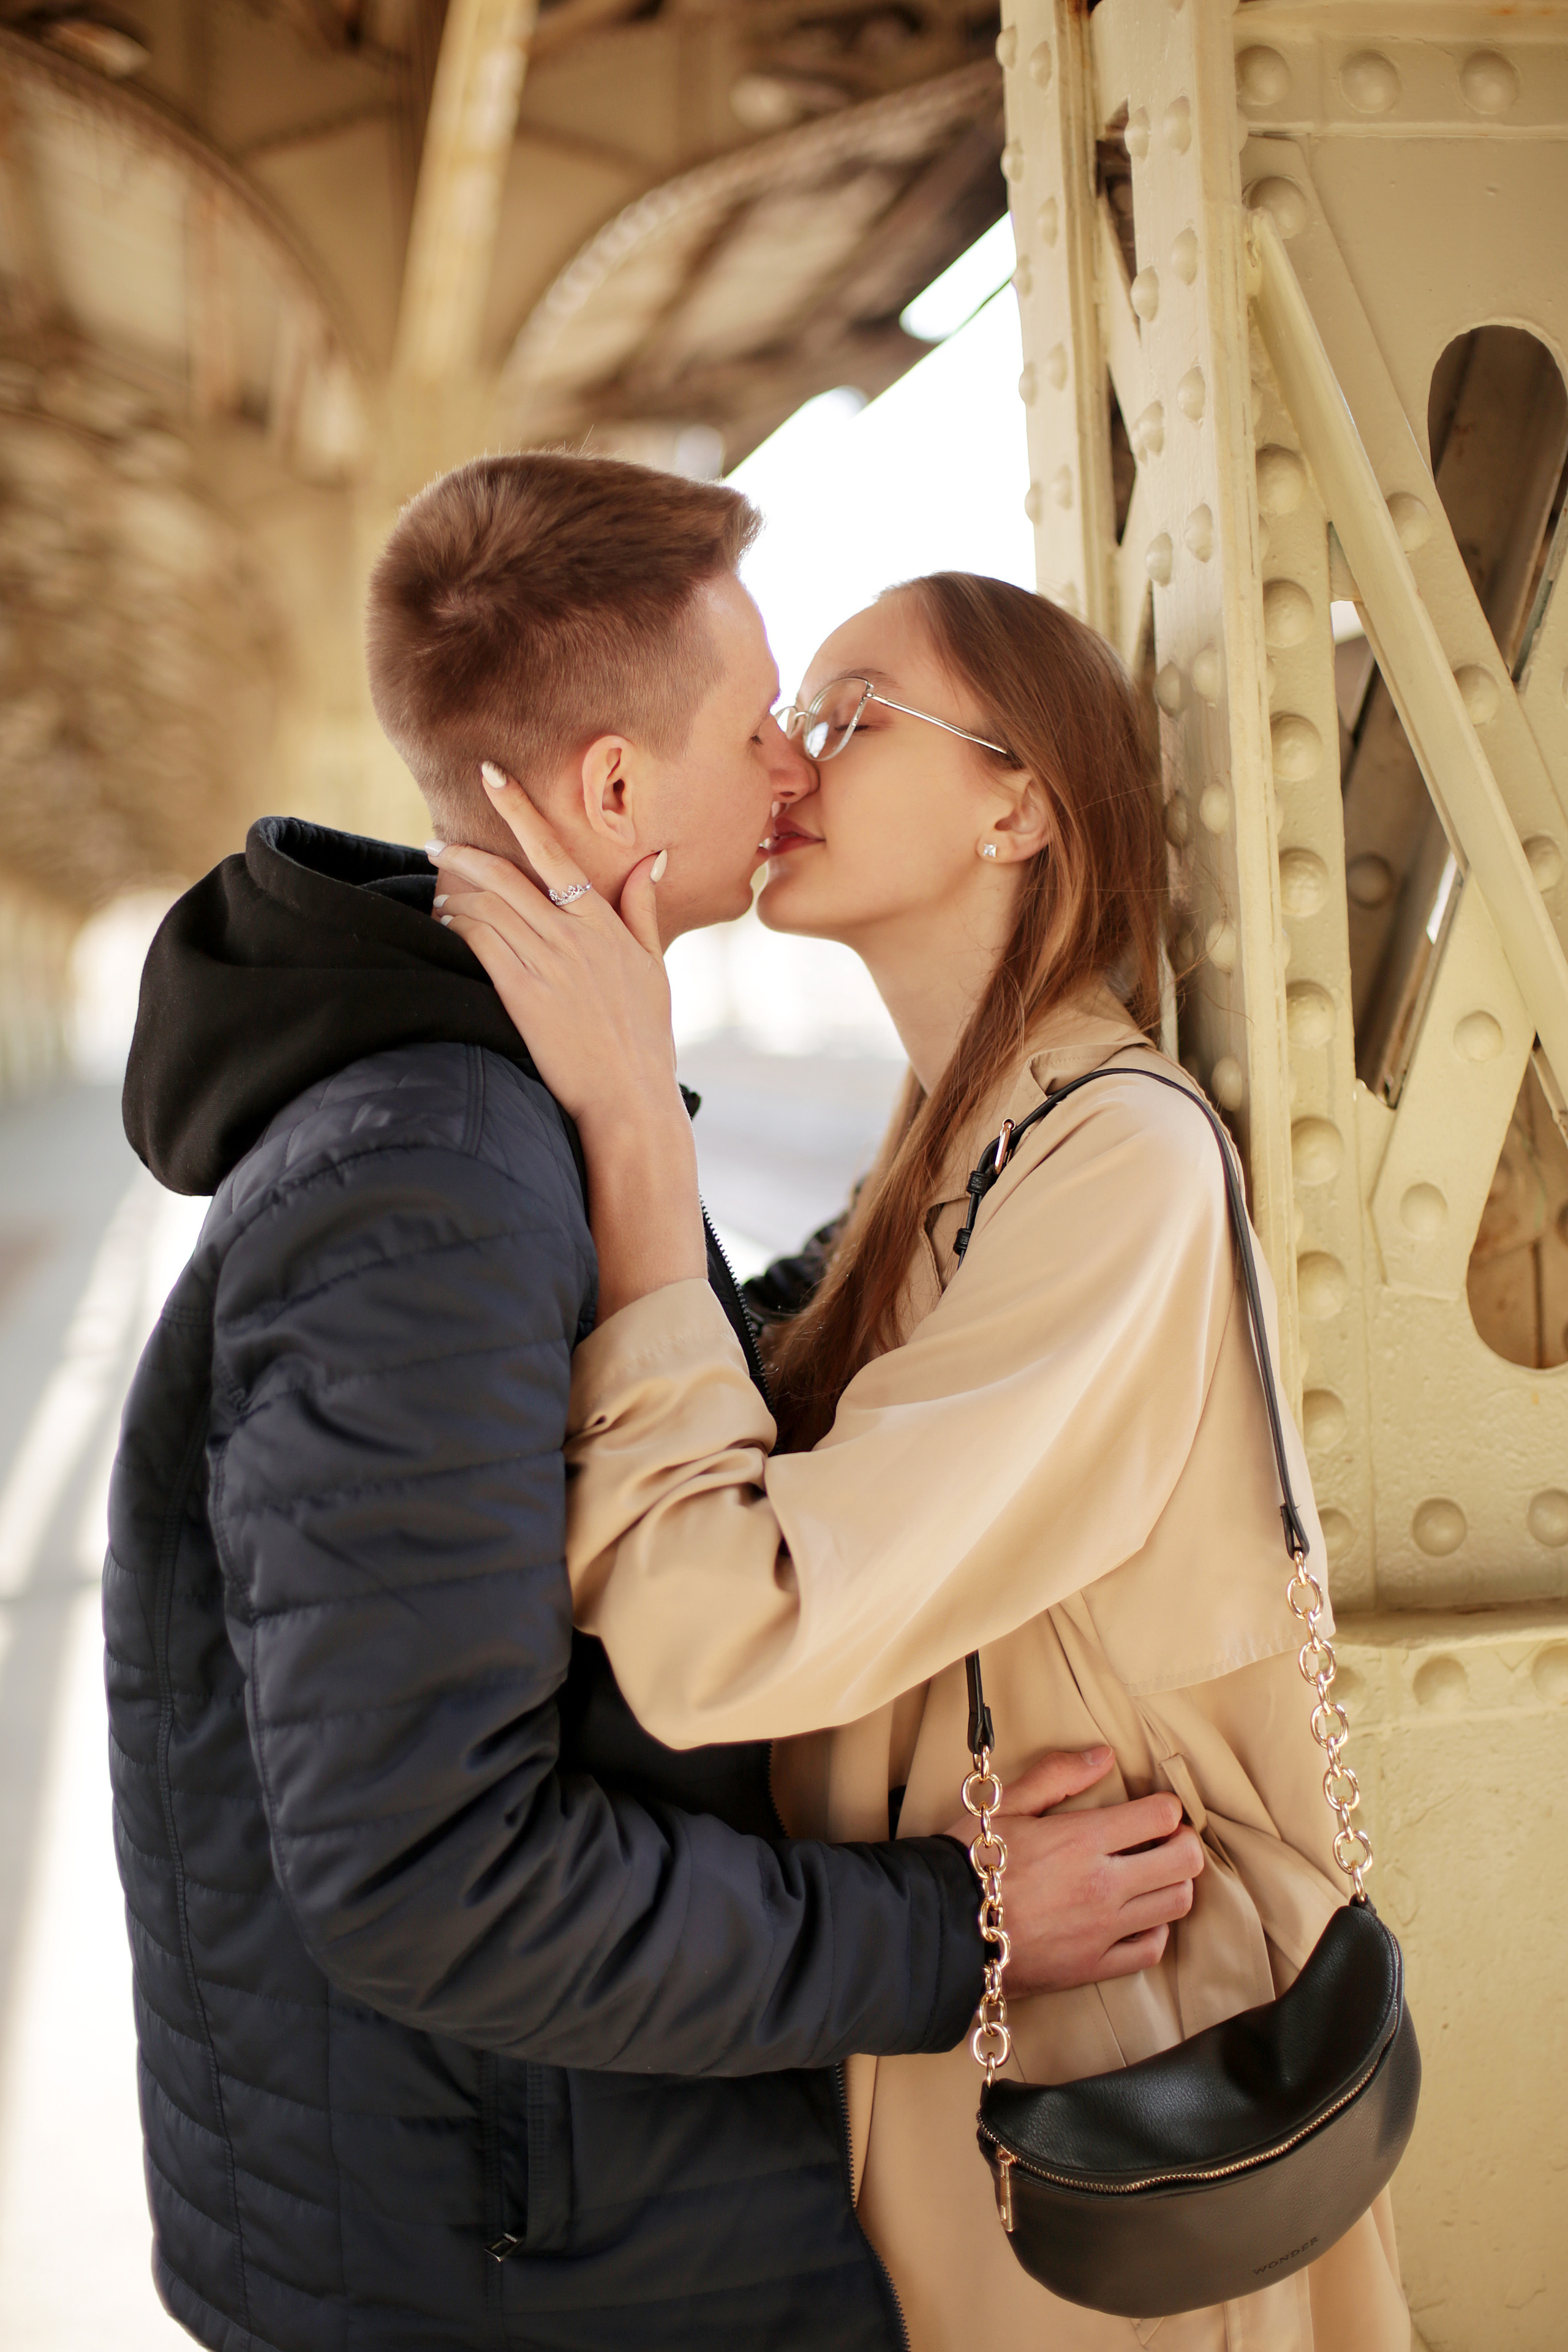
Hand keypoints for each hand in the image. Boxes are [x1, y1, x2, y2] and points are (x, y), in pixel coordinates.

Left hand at [435, 768, 705, 1318]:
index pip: (552, 848)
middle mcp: (568, 933)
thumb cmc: (645, 1036)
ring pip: (482, 904)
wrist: (627, 1095)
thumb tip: (654, 858)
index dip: (517, 807)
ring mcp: (542, 962)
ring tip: (433, 885)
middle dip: (460, 853)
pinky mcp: (518, 993)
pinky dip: (453, 925)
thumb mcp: (653, 965)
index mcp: (601, 919)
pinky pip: (475, 942)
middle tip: (435, 844)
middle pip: (502, 872)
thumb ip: (643, 907)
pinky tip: (439, 923)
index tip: (489, 775)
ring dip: (451, 889)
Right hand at [945, 1747, 1203, 1999]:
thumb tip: (1104, 1757)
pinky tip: (1138, 1916)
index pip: (1161, 1817)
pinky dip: (1155, 1930)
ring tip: (1152, 1874)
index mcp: (1082, 1840)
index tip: (1155, 1808)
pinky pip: (1151, 1949)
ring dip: (1173, 1883)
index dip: (1166, 1806)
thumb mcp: (1006, 1805)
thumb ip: (1058, 1776)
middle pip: (1184, 1861)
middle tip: (1165, 1839)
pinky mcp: (1093, 1967)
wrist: (941, 1931)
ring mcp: (1102, 1931)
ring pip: (1176, 1904)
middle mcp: (1102, 1886)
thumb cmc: (968, 1861)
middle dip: (1183, 1842)